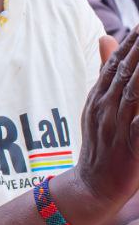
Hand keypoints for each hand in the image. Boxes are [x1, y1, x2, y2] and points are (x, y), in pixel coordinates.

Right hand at [72, 27, 138, 213]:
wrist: (91, 186)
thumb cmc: (101, 146)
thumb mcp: (96, 107)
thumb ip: (104, 74)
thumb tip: (106, 38)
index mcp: (99, 97)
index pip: (117, 61)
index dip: (132, 41)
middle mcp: (105, 107)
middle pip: (127, 70)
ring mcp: (115, 124)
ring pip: (135, 90)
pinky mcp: (130, 144)